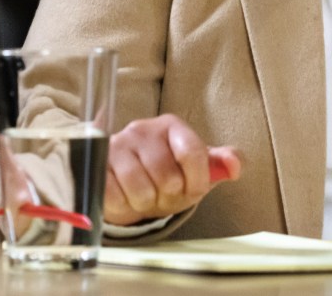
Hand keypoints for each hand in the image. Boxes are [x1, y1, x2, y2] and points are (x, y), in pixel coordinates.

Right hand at [104, 113, 242, 225]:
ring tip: (145, 196)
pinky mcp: (97, 164)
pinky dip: (123, 205)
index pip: (193, 153)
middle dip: (169, 196)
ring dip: (145, 203)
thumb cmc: (167, 174)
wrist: (126, 181)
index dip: (196, 181)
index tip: (192, 190)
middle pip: (167, 177)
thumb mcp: (197, 168)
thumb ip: (221, 163)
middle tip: (163, 194)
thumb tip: (235, 166)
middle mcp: (143, 129)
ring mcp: (117, 145)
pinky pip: (114, 195)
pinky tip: (125, 196)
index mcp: (172, 126)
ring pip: (140, 189)